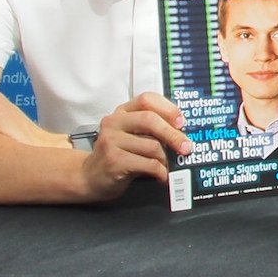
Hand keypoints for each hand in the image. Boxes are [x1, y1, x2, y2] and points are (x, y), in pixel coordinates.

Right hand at [77, 92, 191, 199]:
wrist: (90, 177)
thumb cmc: (118, 155)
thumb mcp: (132, 136)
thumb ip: (151, 129)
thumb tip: (183, 132)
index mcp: (122, 112)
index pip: (147, 99)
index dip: (167, 108)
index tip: (181, 122)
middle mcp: (114, 122)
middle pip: (150, 120)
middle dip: (173, 134)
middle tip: (187, 147)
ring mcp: (111, 141)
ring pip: (152, 146)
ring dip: (166, 159)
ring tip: (169, 166)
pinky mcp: (113, 161)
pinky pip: (147, 164)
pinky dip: (160, 172)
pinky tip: (161, 176)